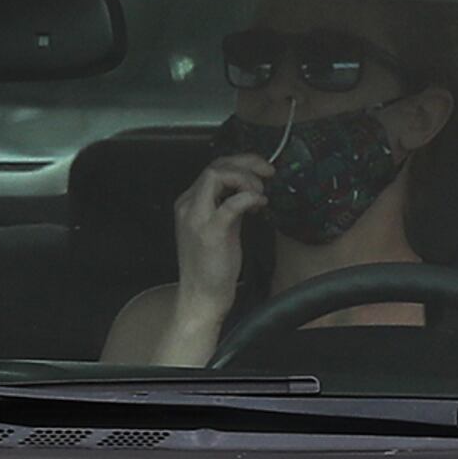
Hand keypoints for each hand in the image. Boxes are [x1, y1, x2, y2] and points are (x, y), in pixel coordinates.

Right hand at [171, 154, 268, 311]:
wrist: (201, 295)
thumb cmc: (213, 267)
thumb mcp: (222, 230)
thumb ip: (230, 210)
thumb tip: (249, 195)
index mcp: (190, 203)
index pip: (213, 169)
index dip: (240, 164)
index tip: (262, 171)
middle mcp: (189, 205)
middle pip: (214, 166)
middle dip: (245, 163)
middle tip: (268, 171)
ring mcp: (197, 217)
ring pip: (216, 176)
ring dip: (246, 178)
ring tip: (261, 192)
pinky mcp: (211, 231)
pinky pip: (230, 204)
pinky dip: (248, 197)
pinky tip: (260, 203)